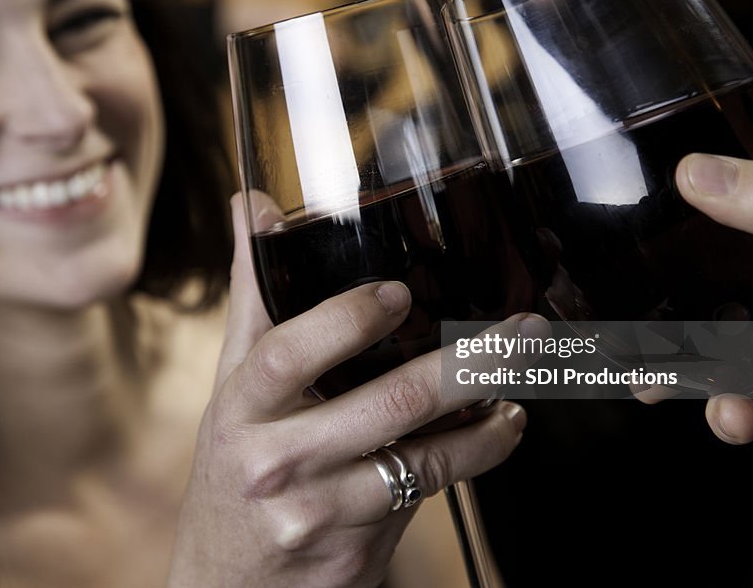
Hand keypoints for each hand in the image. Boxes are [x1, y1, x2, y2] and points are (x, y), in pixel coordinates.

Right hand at [166, 194, 529, 586]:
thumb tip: (252, 204)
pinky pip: (428, 490)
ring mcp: (318, 511)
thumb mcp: (230, 388)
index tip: (399, 293)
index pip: (283, 355)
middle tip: (520, 328)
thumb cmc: (234, 471)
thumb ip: (252, 297)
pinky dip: (477, 453)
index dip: (345, 320)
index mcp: (238, 409)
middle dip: (465, 362)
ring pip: (421, 454)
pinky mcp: (355, 547)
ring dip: (486, 410)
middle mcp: (274, 462)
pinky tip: (503, 425)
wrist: (229, 584)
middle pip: (383, 404)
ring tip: (524, 370)